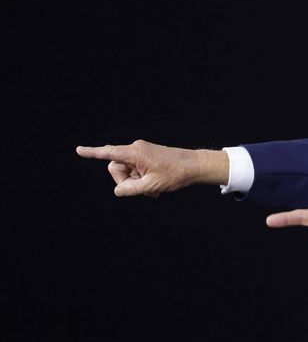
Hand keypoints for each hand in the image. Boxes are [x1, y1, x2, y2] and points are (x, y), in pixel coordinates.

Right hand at [76, 140, 227, 196]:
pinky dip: (141, 180)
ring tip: (152, 191)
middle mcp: (136, 149)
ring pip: (127, 171)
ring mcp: (142, 152)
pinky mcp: (147, 156)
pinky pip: (136, 169)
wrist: (195, 166)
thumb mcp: (151, 186)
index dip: (93, 153)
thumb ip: (131, 189)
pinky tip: (154, 189)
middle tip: (143, 191)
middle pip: (116, 168)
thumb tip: (118, 190)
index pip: (109, 153)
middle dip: (125, 182)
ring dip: (135, 183)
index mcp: (135, 153)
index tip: (79, 150)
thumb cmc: (175, 174)